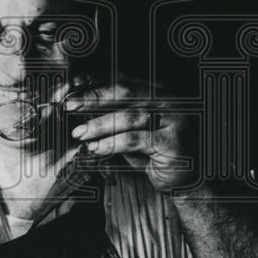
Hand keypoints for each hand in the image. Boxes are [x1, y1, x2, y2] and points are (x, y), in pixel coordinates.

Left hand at [64, 80, 195, 192]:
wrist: (186, 180)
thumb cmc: (155, 152)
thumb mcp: (134, 129)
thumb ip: (115, 115)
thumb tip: (79, 106)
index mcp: (159, 90)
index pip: (125, 77)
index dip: (99, 78)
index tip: (75, 82)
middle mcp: (169, 99)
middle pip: (126, 91)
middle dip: (95, 97)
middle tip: (71, 105)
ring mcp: (175, 119)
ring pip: (129, 116)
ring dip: (99, 124)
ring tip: (79, 132)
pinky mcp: (172, 142)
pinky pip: (135, 140)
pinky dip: (111, 143)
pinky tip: (95, 148)